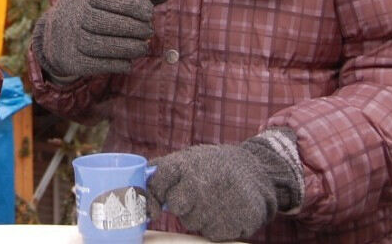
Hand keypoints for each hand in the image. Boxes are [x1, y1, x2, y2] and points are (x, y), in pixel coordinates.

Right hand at [32, 0, 168, 79]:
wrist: (53, 35)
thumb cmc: (91, 13)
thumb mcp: (107, 0)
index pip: (111, 0)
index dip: (134, 6)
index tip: (150, 13)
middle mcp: (73, 17)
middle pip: (106, 23)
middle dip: (133, 28)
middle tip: (149, 32)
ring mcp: (70, 39)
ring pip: (100, 45)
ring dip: (127, 48)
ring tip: (142, 48)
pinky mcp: (71, 60)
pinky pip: (96, 64)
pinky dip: (116, 63)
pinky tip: (128, 61)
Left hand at [147, 129, 302, 241]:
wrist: (256, 169)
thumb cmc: (213, 166)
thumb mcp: (188, 158)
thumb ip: (162, 170)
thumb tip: (135, 183)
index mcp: (185, 164)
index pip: (157, 184)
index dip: (152, 199)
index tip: (152, 209)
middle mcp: (201, 182)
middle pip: (177, 209)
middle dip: (183, 207)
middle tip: (195, 198)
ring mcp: (220, 201)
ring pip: (195, 223)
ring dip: (200, 217)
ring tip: (213, 201)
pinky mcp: (238, 218)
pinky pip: (214, 233)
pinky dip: (218, 226)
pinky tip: (226, 210)